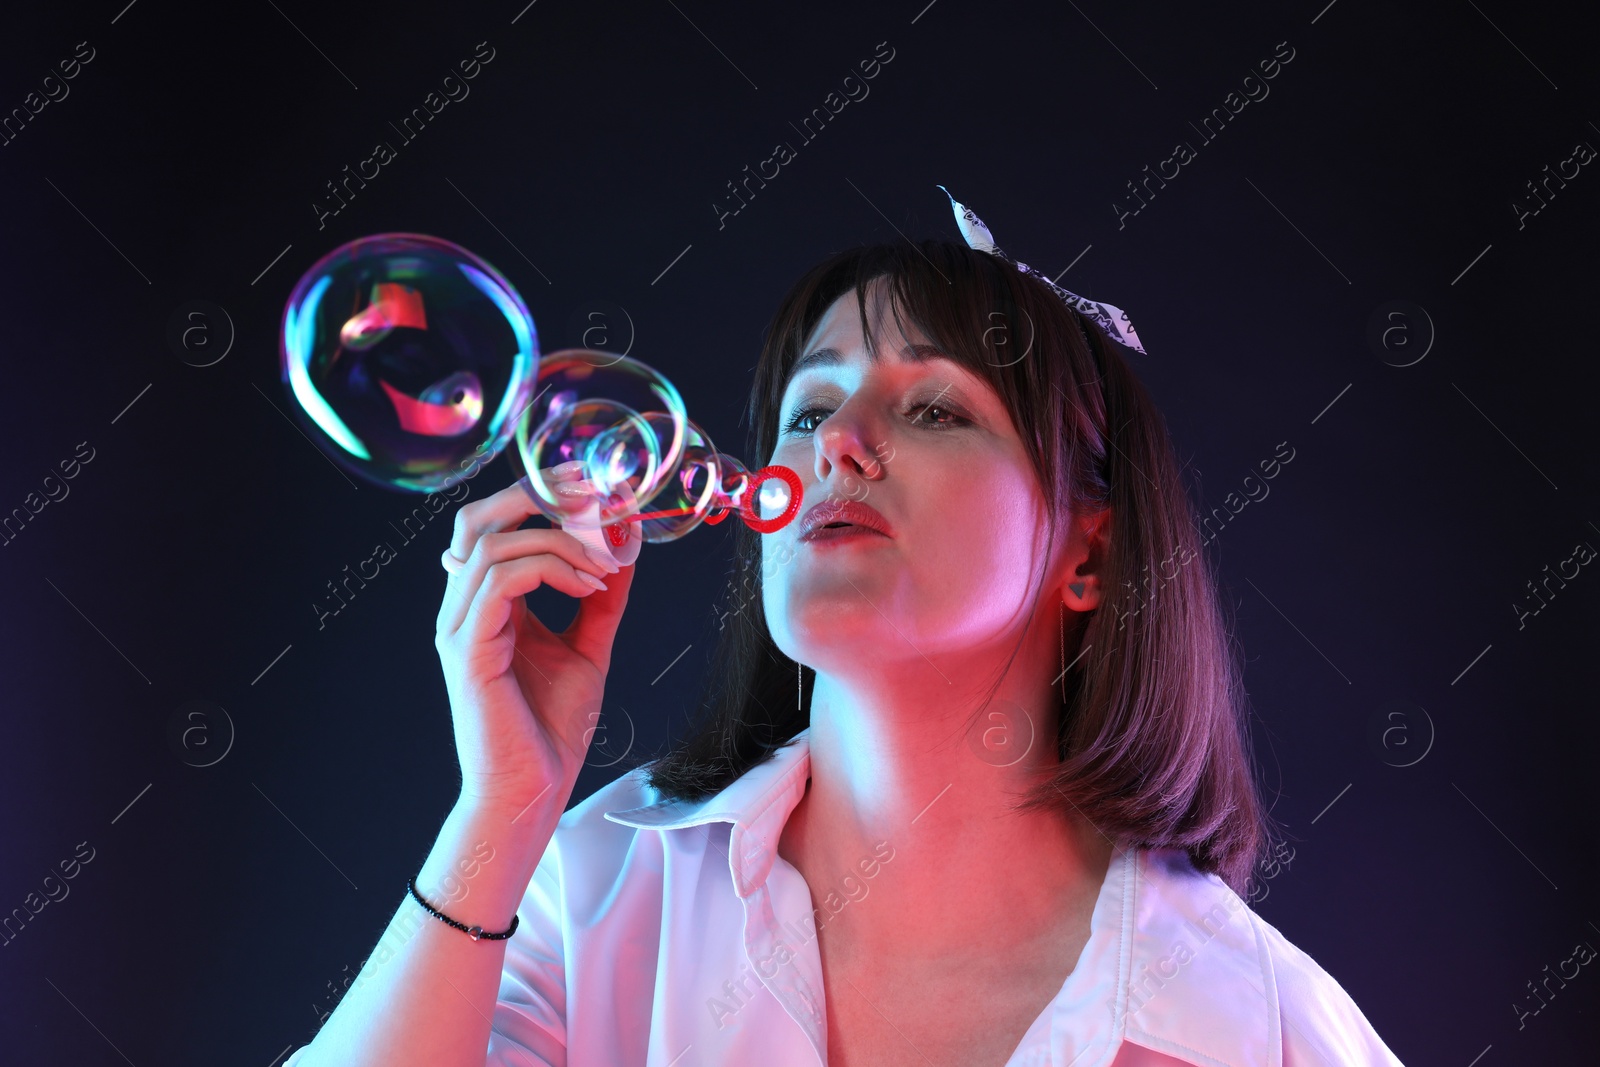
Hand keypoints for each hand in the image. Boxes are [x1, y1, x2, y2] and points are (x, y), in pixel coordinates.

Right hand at [434, 464, 637, 818]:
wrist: (533, 791)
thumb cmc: (551, 728)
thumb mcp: (588, 647)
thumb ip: (600, 599)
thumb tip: (625, 549)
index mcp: (486, 605)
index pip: (494, 527)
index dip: (538, 498)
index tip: (595, 493)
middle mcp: (464, 609)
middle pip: (476, 521)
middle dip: (534, 495)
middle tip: (592, 499)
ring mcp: (460, 628)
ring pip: (493, 545)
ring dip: (560, 543)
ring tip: (604, 569)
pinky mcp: (467, 651)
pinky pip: (499, 581)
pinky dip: (550, 569)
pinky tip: (588, 588)